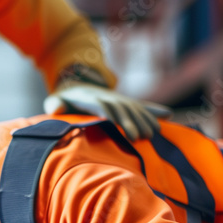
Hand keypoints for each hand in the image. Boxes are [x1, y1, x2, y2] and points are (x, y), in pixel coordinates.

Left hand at [44, 83, 170, 139]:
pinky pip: (141, 105)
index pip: (103, 106)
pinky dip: (154, 110)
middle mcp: (108, 97)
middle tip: (140, 138)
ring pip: (134, 108)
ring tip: (154, 133)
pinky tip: (168, 115)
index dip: (112, 116)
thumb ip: (54, 104)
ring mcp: (118, 99)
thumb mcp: (55, 99)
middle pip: (122, 109)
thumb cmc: (64, 99)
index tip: (119, 128)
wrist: (76, 85)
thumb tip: (56, 109)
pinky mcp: (124, 102)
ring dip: (145, 119)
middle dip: (132, 122)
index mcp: (91, 98)